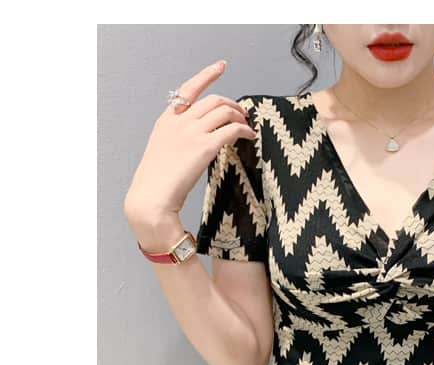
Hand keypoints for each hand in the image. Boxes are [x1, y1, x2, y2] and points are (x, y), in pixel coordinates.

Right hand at [123, 59, 256, 240]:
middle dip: (232, 104)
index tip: (220, 66)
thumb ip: (179, 139)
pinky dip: (245, 130)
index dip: (207, 75)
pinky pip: (232, 130)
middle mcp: (180, 121)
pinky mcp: (205, 146)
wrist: (152, 196)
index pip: (188, 90)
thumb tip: (199, 139)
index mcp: (167, 120)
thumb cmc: (158, 181)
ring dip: (240, 117)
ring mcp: (192, 132)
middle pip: (214, 100)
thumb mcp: (163, 151)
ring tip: (247, 128)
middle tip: (242, 115)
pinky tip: (250, 137)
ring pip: (224, 111)